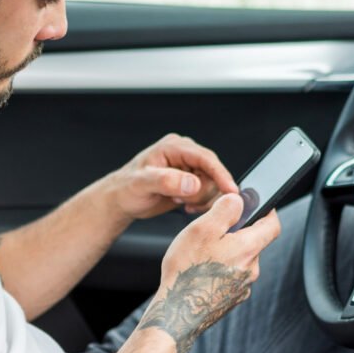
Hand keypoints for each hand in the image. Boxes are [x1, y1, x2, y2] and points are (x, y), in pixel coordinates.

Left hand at [107, 134, 238, 220]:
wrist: (121, 200)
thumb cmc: (126, 189)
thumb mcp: (142, 184)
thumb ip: (166, 181)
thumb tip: (192, 182)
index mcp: (174, 147)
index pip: (205, 158)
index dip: (220, 174)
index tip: (231, 191)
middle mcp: (185, 154)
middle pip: (213, 173)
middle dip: (202, 192)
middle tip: (181, 201)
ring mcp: (189, 168)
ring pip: (213, 185)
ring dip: (199, 199)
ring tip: (178, 201)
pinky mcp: (192, 181)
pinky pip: (209, 193)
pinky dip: (201, 203)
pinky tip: (184, 205)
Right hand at [138, 194, 280, 352]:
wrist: (177, 313)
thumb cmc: (187, 272)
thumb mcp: (203, 228)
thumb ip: (225, 210)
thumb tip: (239, 200)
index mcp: (248, 248)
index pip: (273, 225)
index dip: (267, 211)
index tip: (258, 204)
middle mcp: (251, 269)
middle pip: (254, 242)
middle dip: (238, 232)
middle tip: (214, 229)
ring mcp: (242, 287)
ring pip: (241, 260)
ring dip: (227, 252)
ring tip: (201, 253)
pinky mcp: (231, 299)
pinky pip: (231, 276)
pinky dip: (220, 269)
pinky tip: (200, 271)